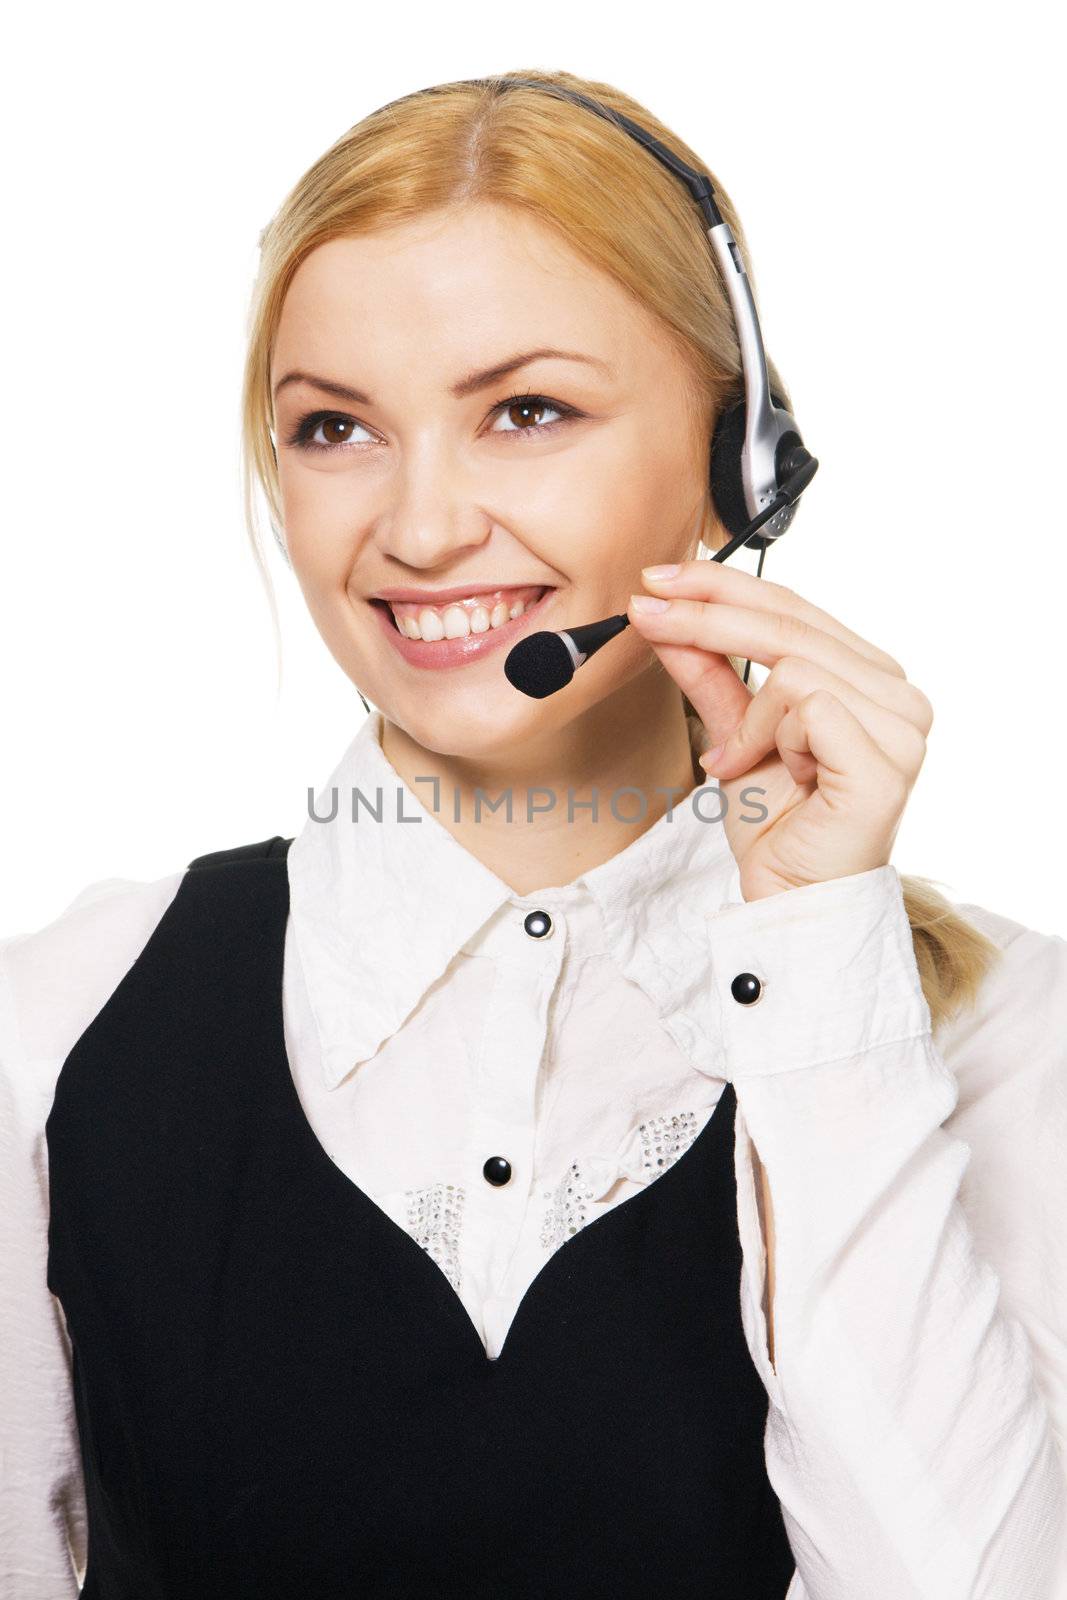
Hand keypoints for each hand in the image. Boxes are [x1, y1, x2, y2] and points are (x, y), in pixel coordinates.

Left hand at [627, 559, 932, 901]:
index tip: (658, 580)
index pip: (795, 607)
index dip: (724, 586)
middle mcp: (898, 694)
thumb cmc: (775, 825)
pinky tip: (766, 772)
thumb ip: (711, 673)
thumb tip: (665, 612)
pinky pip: (808, 707)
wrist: (789, 899)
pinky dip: (767, 737)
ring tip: (734, 761)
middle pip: (791, 626)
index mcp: (871, 678)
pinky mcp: (887, 761)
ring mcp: (902, 727)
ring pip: (795, 667)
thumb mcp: (732, 732)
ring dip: (747, 717)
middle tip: (647, 614)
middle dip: (707, 617)